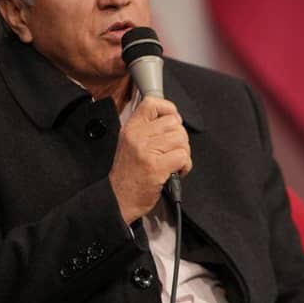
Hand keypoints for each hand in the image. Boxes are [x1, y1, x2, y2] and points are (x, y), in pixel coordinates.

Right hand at [109, 96, 191, 222]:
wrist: (118, 199)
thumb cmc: (128, 174)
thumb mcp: (130, 144)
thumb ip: (147, 129)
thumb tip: (172, 119)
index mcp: (131, 128)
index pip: (152, 103)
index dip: (169, 109)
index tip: (172, 123)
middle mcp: (137, 136)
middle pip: (174, 122)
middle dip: (180, 138)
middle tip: (173, 151)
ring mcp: (146, 151)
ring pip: (181, 139)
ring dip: (184, 153)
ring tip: (173, 163)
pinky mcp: (156, 167)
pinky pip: (183, 156)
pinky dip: (185, 166)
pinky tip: (175, 172)